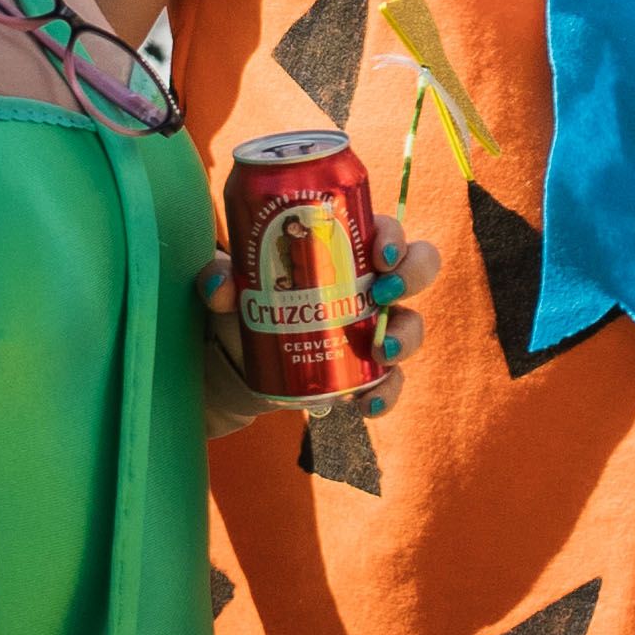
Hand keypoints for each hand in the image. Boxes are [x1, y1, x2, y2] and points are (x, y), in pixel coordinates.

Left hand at [196, 214, 439, 436]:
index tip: (379, 252)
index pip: (384, 231)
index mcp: (346, 248)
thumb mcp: (230, 283)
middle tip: (384, 291)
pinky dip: (387, 393)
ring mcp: (372, 329)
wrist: (237, 360)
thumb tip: (220, 286)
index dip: (393, 236)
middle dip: (412, 276)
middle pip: (416, 269)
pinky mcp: (363, 371)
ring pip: (411, 325)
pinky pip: (390, 382)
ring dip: (406, 336)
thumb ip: (219, 276)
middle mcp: (369, 285)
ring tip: (383, 352)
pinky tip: (369, 404)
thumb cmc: (245, 300)